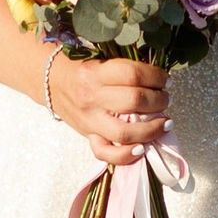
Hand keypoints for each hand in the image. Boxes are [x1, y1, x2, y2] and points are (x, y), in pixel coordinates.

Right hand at [47, 51, 169, 163]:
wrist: (52, 83)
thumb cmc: (83, 71)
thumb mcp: (102, 61)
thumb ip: (126, 69)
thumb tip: (159, 79)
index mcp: (96, 73)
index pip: (133, 74)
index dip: (156, 76)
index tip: (164, 79)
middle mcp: (92, 97)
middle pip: (134, 101)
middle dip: (159, 100)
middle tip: (165, 98)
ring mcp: (90, 120)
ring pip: (126, 132)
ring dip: (152, 129)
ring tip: (165, 122)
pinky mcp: (89, 137)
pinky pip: (107, 153)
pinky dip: (127, 155)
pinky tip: (143, 148)